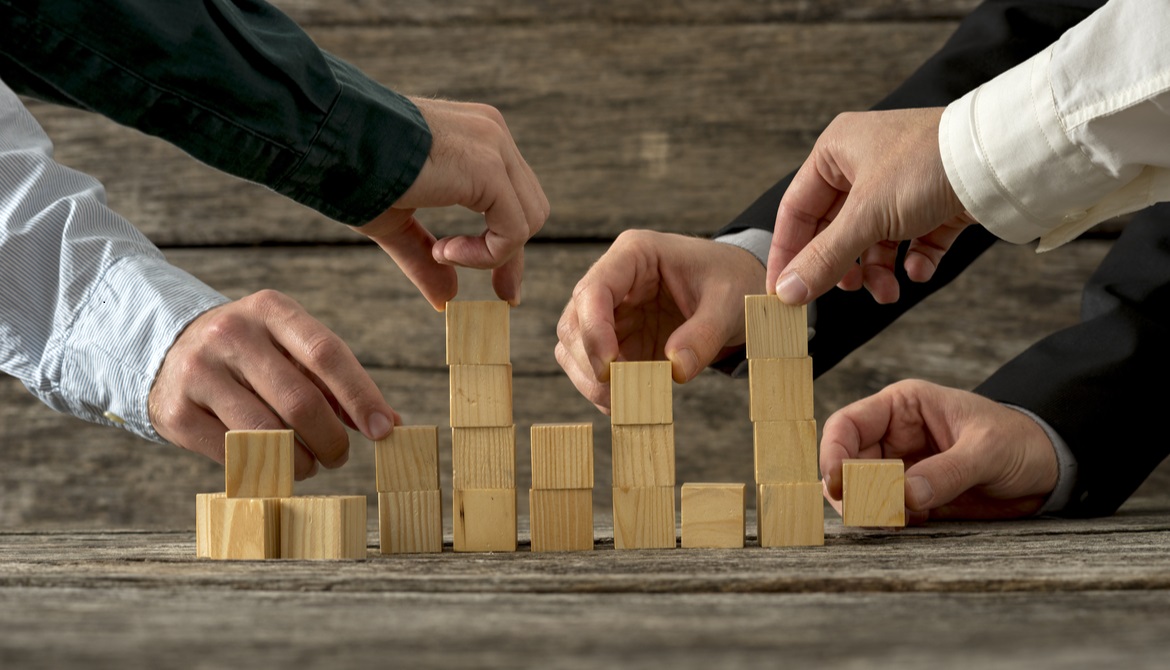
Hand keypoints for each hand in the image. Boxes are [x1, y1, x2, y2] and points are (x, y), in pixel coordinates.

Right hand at [148, 290, 398, 478]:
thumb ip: (337, 382)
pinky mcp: (176, 411)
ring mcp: (198, 372)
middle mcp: (231, 334)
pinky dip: (263, 469)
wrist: (166, 350)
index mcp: (271, 310)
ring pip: (267, 434)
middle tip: (340, 456)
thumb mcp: (291, 349)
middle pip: (300, 401)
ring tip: (308, 464)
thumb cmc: (252, 355)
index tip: (383, 430)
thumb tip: (389, 423)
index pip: (327, 353)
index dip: (360, 395)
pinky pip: (233, 454)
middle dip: (331, 439)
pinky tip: (273, 468)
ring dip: (300, 461)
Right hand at [355, 98, 548, 309]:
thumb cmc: (349, 171)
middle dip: (510, 256)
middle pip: (529, 209)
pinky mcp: (488, 166)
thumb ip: (426, 257)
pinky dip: (486, 254)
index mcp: (475, 137)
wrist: (327, 138)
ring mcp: (493, 145)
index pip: (512, 198)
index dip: (507, 247)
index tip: (503, 290)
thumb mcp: (396, 220)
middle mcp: (491, 133)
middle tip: (497, 293)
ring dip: (491, 254)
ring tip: (441, 253)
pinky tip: (444, 251)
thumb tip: (448, 300)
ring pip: (529, 220)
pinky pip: (513, 229)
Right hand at [556, 231, 762, 413]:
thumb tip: (676, 370)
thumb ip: (704, 334)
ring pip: (575, 348)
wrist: (739, 288)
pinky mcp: (618, 340)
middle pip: (575, 322)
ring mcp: (612, 313)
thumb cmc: (732, 280)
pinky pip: (594, 368)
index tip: (609, 368)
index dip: (593, 330)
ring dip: (591, 381)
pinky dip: (604, 391)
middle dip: (589, 362)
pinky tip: (628, 405)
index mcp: (634, 255)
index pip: (594, 290)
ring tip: (625, 405)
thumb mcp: (729, 302)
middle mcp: (614, 282)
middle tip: (619, 396)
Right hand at [767, 108, 972, 305]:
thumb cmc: (927, 166)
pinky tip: (918, 272)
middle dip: (843, 266)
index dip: (788, 253)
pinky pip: (913, 239)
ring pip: (875, 238)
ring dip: (878, 271)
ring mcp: (902, 181)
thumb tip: (787, 292)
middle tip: (842, 294)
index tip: (782, 291)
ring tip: (887, 293)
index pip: (797, 210)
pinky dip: (913, 260)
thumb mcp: (866, 218)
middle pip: (836, 228)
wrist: (1002, 159)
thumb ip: (824, 259)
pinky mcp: (936, 199)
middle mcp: (865, 162)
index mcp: (837, 151)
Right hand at [820, 379, 1058, 522]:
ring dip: (868, 508)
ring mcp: (902, 467)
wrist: (1051, 467)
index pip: (848, 425)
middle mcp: (894, 435)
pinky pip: (886, 509)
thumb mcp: (988, 450)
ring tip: (892, 520)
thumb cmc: (1021, 441)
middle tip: (867, 513)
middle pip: (846, 462)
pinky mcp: (914, 495)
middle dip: (850, 489)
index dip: (834, 453)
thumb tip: (905, 495)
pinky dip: (889, 520)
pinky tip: (915, 522)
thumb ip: (948, 472)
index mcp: (903, 406)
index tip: (837, 484)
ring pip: (861, 490)